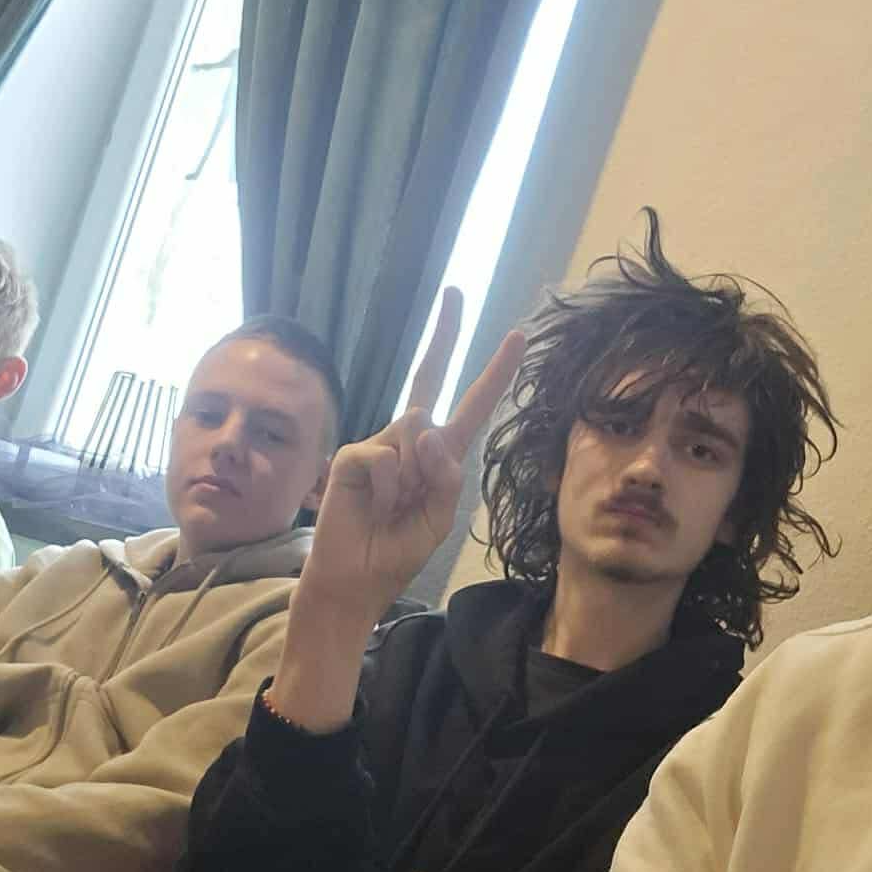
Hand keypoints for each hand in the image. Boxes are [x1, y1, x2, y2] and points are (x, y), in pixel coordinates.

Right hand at [299, 287, 524, 625]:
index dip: (494, 374)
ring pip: (414, 432)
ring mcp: (380, 444)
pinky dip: (389, 488)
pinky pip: (387, 458)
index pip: (469, 406)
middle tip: (455, 290)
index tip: (517, 336)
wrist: (354, 580)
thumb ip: (446, 478)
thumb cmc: (395, 552)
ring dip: (413, 479)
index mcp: (438, 458)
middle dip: (445, 334)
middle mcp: (408, 441)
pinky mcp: (354, 455)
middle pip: (429, 379)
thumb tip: (427, 428)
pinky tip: (373, 507)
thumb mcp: (438, 519)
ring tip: (393, 510)